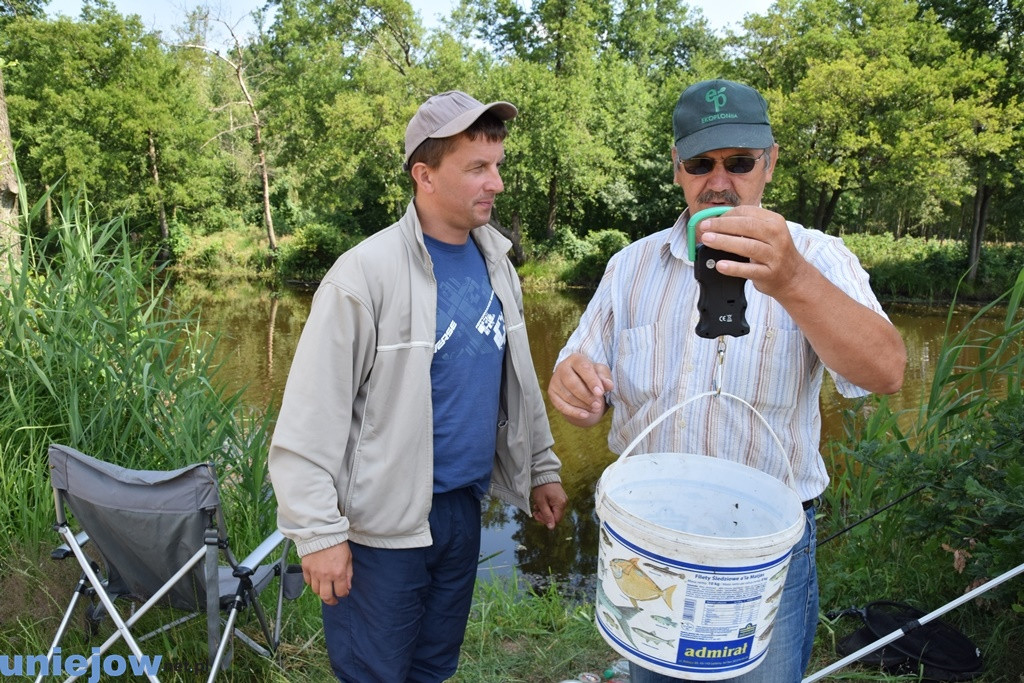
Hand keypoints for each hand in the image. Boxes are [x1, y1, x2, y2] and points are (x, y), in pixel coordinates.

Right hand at [301, 542, 352, 604]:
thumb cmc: (337, 543)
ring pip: (316, 590)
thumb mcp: (348, 557)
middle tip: (333, 600)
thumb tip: (347, 586)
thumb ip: (349, 573)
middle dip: (331, 601)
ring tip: (325, 588)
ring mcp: (314, 573)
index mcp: (338, 573)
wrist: (322, 532)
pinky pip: (307, 581)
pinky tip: (316, 580)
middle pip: (326, 596)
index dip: (343, 594)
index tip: (344, 593)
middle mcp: (325, 575)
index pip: (340, 592)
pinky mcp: (305, 568)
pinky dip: (312, 583)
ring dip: (321, 591)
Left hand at [531, 482, 567, 528]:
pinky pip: (554, 506)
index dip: (546, 521)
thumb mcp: (541, 502)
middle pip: (555, 517)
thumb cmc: (542, 488)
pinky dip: (547, 506)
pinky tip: (541, 503)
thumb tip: (551, 527)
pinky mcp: (560, 498)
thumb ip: (546, 515)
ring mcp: (563, 500)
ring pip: (554, 512)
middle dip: (544, 516)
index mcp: (560, 504)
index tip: (537, 515)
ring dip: (544, 511)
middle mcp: (564, 503)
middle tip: (536, 512)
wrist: (544, 474)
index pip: (556, 520)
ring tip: (537, 506)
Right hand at [549, 353, 613, 426]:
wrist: (577, 379)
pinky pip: (561, 405)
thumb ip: (605, 378)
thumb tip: (609, 385)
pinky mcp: (552, 393)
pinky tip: (585, 415)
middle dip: (586, 396)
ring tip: (595, 409)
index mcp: (575, 359)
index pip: (583, 368)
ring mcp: (555, 381)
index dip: (592, 381)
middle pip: (572, 384)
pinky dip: (574, 412)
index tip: (600, 393)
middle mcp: (562, 368)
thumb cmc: (591, 375)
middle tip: (598, 405)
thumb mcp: (600, 373)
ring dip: (582, 405)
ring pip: (567, 396)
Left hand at [695, 205, 810, 299]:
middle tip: (704, 227)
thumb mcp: (766, 234)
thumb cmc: (774, 252)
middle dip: (722, 225)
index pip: (747, 212)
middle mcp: (777, 236)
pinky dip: (733, 267)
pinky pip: (749, 270)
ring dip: (724, 242)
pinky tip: (720, 265)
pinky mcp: (770, 273)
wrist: (793, 277)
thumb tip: (716, 222)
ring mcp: (775, 255)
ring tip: (708, 240)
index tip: (710, 220)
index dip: (726, 215)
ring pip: (748, 246)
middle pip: (747, 226)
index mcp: (774, 221)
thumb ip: (746, 226)